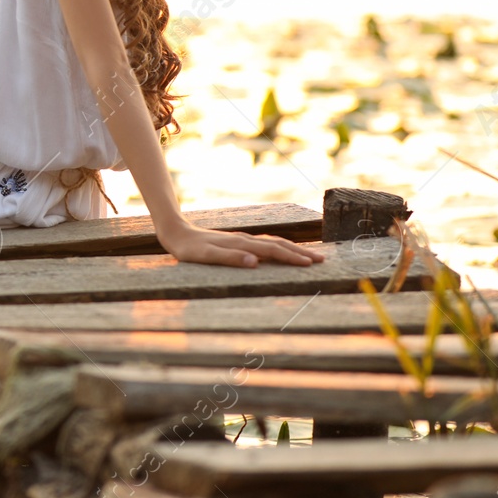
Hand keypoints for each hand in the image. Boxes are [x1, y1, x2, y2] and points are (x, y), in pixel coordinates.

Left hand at [156, 222, 326, 267]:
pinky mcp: (237, 241)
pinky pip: (264, 244)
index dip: (292, 257)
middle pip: (278, 245)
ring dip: (291, 249)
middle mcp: (245, 240)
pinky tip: (280, 251)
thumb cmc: (189, 250)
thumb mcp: (205, 256)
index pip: (273, 251)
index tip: (311, 264)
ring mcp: (242, 240)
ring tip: (308, 256)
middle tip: (321, 260)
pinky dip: (278, 247)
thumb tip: (255, 262)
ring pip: (272, 243)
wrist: (176, 233)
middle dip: (300, 252)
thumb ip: (229, 258)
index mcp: (241, 244)